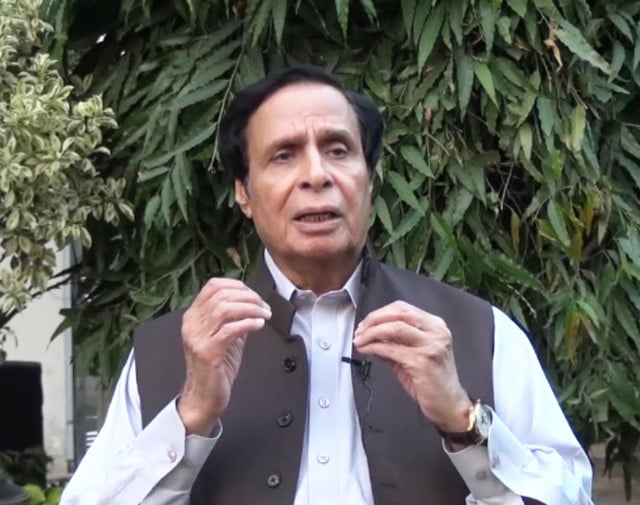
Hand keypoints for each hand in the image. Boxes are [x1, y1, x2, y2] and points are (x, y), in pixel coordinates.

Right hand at [178, 278, 270, 435]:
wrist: (204, 397)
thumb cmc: (216, 368)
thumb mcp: (225, 337)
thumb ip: (235, 318)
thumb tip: (253, 303)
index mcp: (194, 316)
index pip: (213, 286)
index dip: (237, 285)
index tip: (254, 294)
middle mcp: (192, 324)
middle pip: (221, 295)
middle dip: (248, 297)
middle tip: (264, 306)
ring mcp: (197, 338)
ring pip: (225, 309)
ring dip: (250, 309)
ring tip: (264, 314)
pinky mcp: (207, 352)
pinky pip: (229, 330)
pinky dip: (247, 323)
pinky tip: (258, 325)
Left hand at [353, 301, 471, 432]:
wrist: (449, 404)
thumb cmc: (432, 380)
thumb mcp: (413, 355)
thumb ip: (394, 342)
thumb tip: (369, 336)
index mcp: (435, 325)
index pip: (403, 308)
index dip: (380, 313)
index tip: (365, 323)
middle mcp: (436, 332)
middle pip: (399, 313)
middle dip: (374, 320)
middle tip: (359, 331)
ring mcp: (431, 346)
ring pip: (395, 328)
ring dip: (372, 332)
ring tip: (360, 340)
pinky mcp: (422, 362)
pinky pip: (392, 349)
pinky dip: (374, 347)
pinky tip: (366, 350)